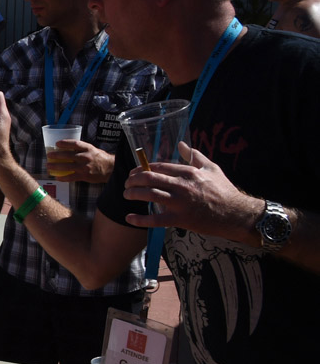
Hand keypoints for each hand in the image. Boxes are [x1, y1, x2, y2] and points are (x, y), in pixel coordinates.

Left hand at [46, 141, 114, 182]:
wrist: (111, 169)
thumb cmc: (99, 158)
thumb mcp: (92, 149)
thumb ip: (81, 149)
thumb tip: (66, 147)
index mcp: (88, 148)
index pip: (75, 144)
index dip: (65, 143)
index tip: (57, 143)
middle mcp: (86, 157)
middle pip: (68, 155)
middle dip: (57, 155)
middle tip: (49, 155)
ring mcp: (85, 167)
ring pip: (68, 166)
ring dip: (56, 166)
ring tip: (48, 166)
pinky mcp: (84, 176)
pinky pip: (71, 177)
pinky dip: (63, 177)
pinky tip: (57, 177)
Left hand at [123, 143, 258, 237]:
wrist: (236, 214)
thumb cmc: (224, 190)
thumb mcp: (212, 168)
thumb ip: (194, 156)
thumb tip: (181, 144)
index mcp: (188, 172)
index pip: (158, 167)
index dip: (142, 168)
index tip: (135, 172)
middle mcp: (182, 185)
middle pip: (148, 178)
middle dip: (132, 180)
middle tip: (127, 183)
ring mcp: (180, 203)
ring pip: (149, 195)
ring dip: (133, 194)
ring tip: (126, 195)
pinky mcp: (180, 219)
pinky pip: (155, 219)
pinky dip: (140, 219)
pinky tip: (129, 218)